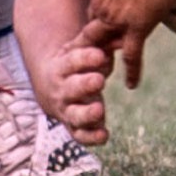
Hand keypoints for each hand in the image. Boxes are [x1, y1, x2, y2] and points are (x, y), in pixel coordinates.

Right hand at [33, 18, 117, 146]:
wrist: (51, 84)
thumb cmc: (75, 61)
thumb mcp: (82, 48)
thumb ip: (100, 43)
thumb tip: (124, 38)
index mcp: (63, 66)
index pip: (73, 60)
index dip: (86, 58)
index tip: (100, 55)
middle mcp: (62, 89)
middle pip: (72, 88)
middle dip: (85, 84)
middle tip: (99, 80)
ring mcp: (66, 109)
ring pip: (74, 114)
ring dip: (87, 114)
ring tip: (100, 110)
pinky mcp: (73, 126)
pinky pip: (79, 135)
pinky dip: (91, 137)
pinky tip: (104, 136)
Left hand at [72, 0, 175, 88]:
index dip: (98, 2)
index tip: (106, 2)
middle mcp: (99, 5)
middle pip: (96, 23)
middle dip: (98, 32)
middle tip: (104, 37)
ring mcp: (117, 19)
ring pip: (110, 39)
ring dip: (111, 47)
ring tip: (116, 53)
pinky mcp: (138, 27)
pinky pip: (133, 55)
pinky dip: (132, 71)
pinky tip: (131, 84)